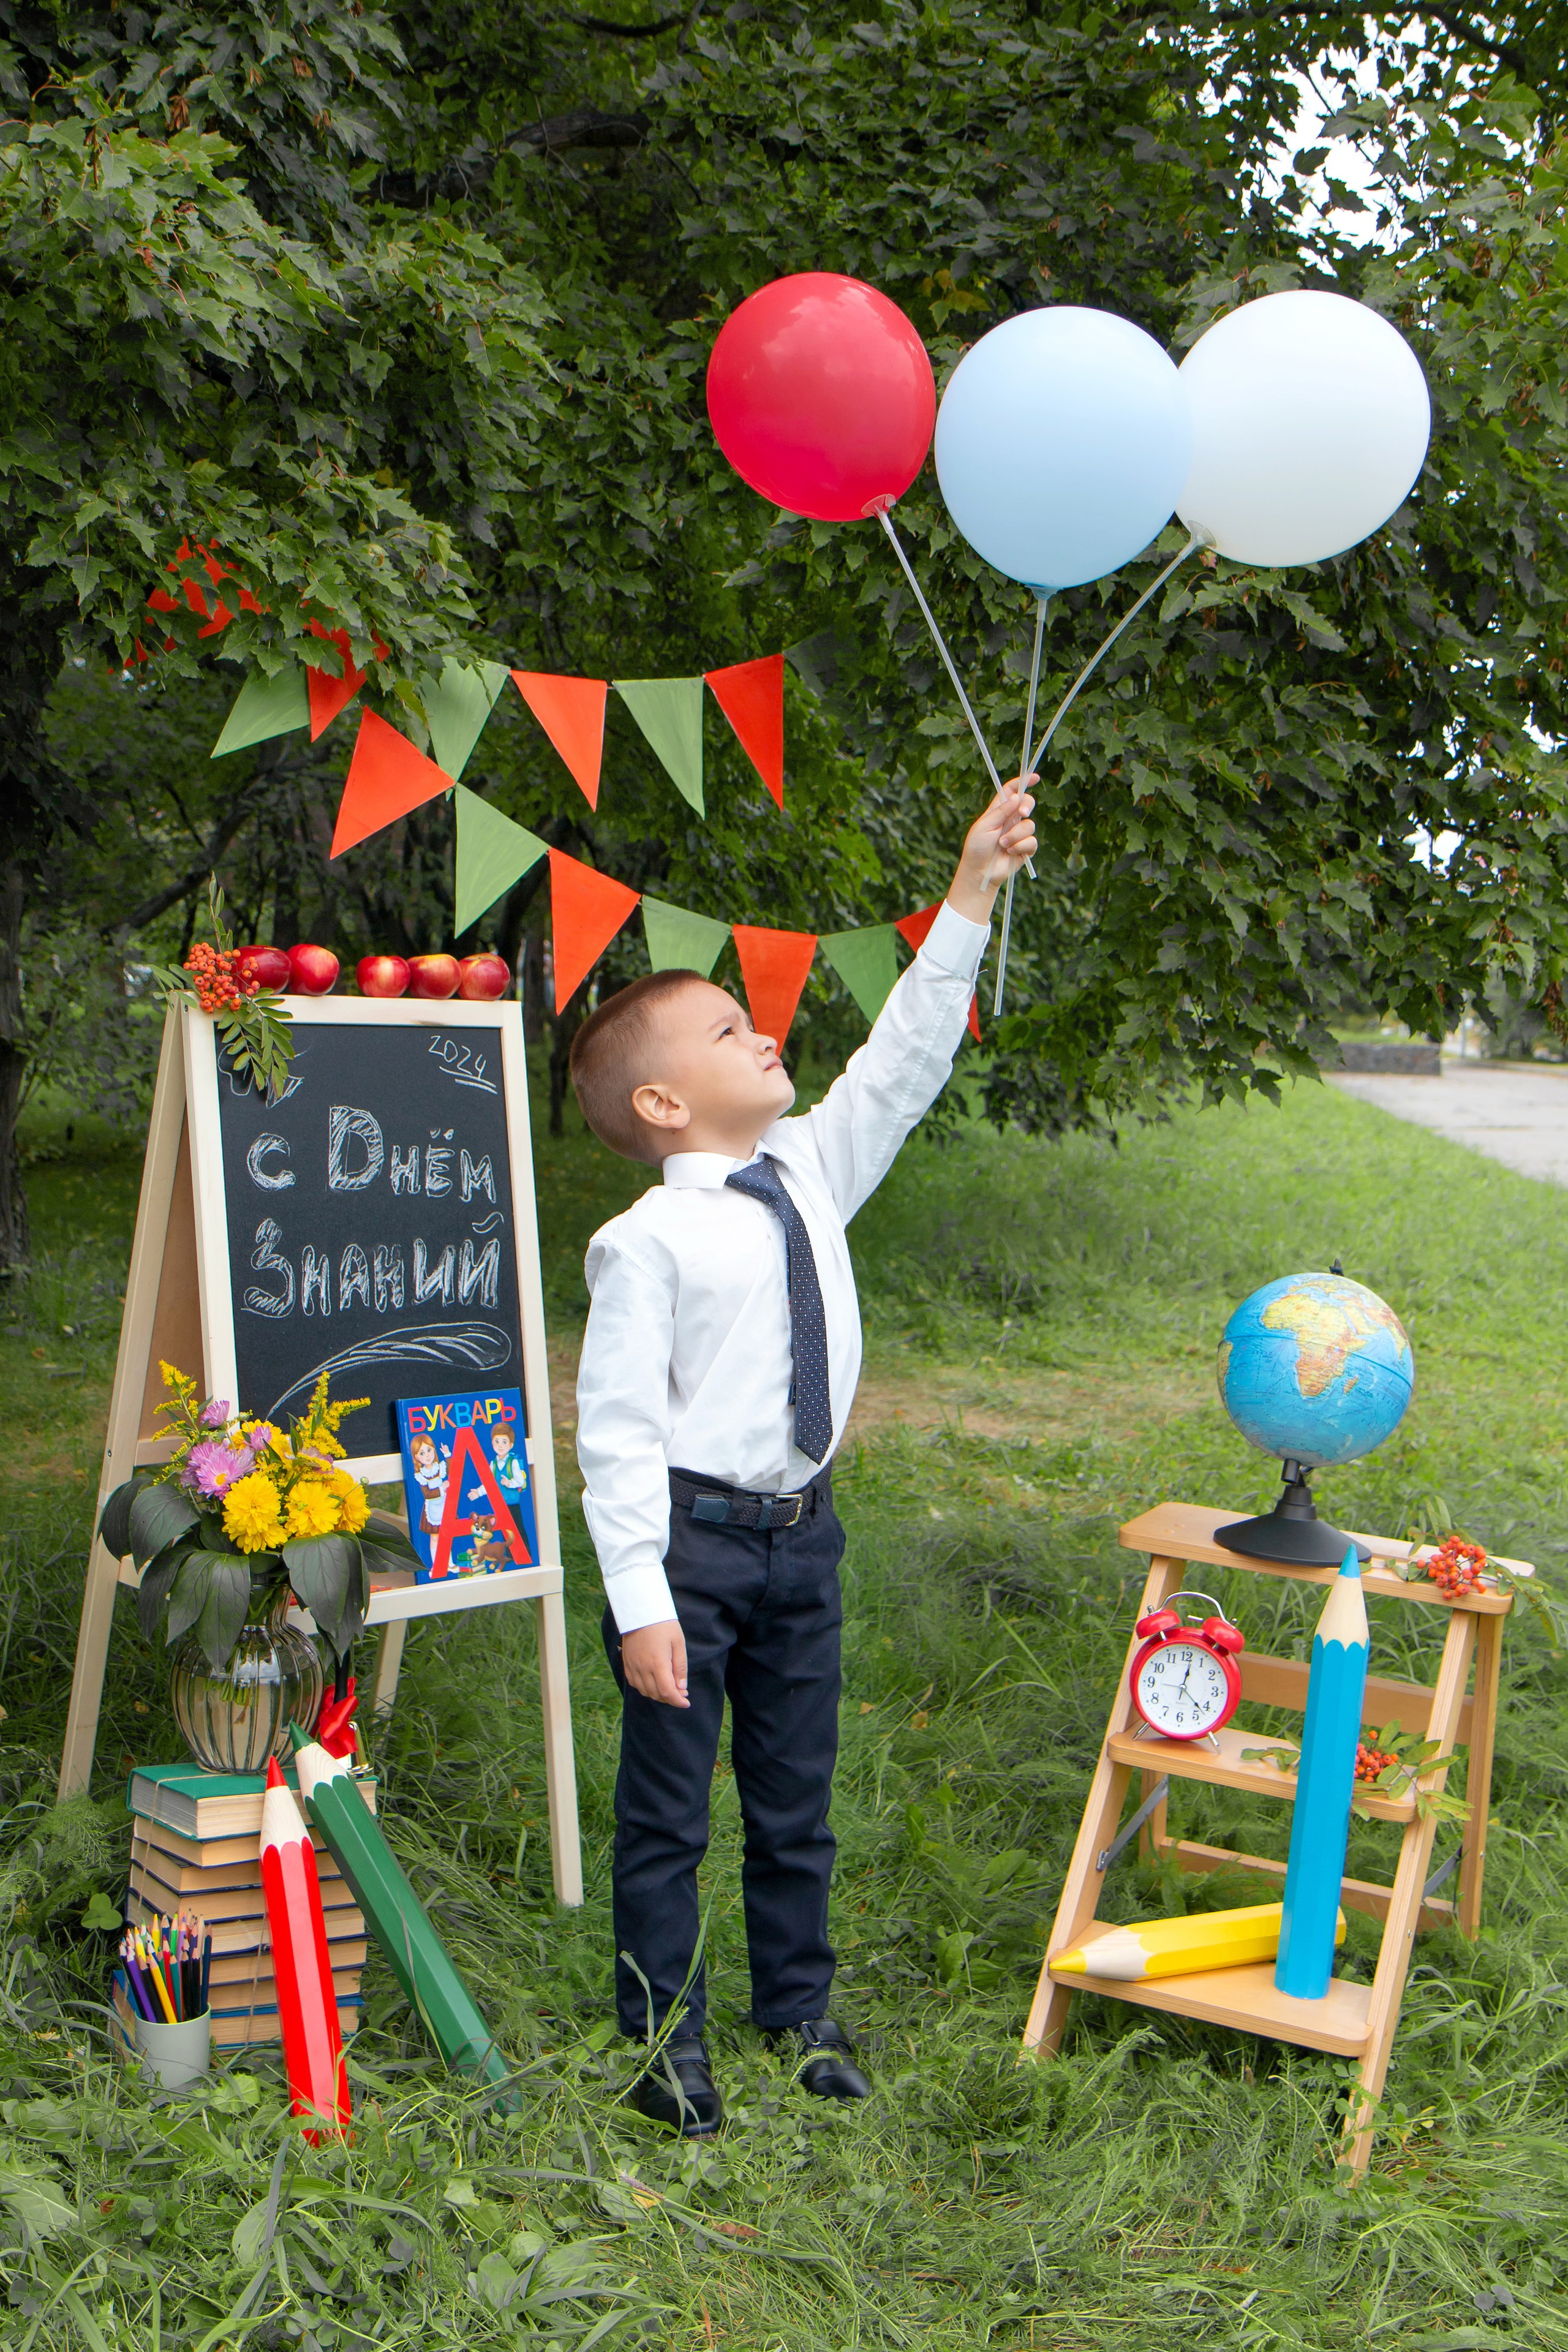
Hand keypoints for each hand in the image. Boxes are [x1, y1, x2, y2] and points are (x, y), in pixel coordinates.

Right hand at [620, 1618, 688, 1706]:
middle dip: (670, 1698)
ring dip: (658, 1694)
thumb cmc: (663, 1624)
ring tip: (669, 1687)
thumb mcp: (678, 1643)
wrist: (641, 1611)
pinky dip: (645, 1688)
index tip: (686, 1703)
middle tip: (681, 1693)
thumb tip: (681, 1688)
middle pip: (656, 1694)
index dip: (677, 1701)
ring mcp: (632, 1666)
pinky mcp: (626, 1663)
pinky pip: (634, 1683)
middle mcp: (643, 1667)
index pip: (667, 1692)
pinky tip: (653, 1682)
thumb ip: (680, 1667)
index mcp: (658, 1663)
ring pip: (644, 1691)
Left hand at [947, 778, 1038, 920]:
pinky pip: (1032, 841)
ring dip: (1016, 835)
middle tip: (1022, 813)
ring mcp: (1019, 834)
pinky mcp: (1025, 849)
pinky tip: (1009, 852)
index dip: (1023, 782)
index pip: (1012, 791)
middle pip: (1027, 804)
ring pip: (1030, 825)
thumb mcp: (985, 826)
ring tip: (1003, 844)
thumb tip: (1016, 797)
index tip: (1035, 777)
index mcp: (999, 811)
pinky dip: (1020, 846)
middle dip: (1027, 805)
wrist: (980, 871)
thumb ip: (1001, 811)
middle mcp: (1011, 820)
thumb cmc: (977, 847)